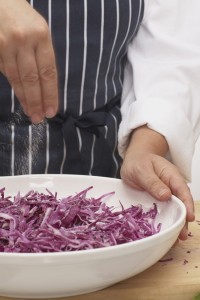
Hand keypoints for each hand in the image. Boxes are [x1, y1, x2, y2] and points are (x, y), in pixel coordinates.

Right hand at [0, 0, 57, 122]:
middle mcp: (23, 40)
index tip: (52, 111)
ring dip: (24, 98)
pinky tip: (20, 96)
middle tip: (40, 118)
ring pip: (15, 78)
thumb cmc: (24, 18)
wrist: (0, 0)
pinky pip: (3, 71)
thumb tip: (42, 87)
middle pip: (32, 79)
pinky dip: (13, 85)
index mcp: (41, 36)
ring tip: (31, 113)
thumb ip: (42, 56)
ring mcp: (5, 44)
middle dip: (36, 101)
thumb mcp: (40, 32)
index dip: (50, 94)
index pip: (48, 72)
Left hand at [120, 126, 194, 239]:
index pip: (182, 190)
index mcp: (171, 175)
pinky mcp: (159, 201)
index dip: (187, 204)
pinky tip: (166, 232)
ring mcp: (166, 194)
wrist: (133, 160)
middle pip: (181, 203)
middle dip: (183, 219)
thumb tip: (166, 195)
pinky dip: (166, 221)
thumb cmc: (138, 162)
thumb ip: (152, 182)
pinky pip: (165, 211)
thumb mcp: (142, 170)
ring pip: (174, 209)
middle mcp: (171, 186)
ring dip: (175, 222)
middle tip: (182, 234)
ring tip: (175, 238)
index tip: (189, 216)